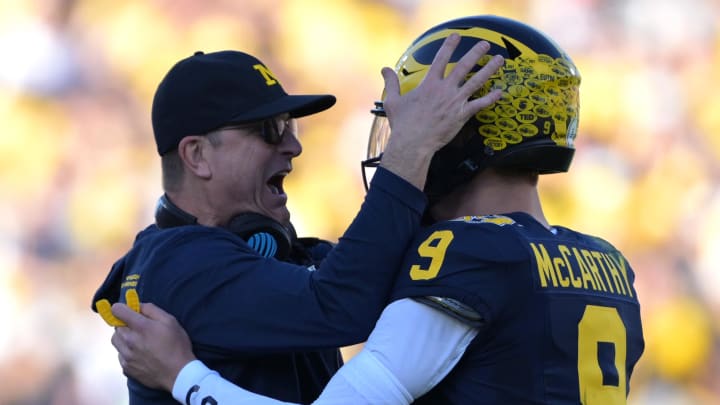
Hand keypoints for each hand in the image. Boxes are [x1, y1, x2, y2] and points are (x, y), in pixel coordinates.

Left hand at [111, 302, 195, 391]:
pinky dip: (126, 352)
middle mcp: (129, 340)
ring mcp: (126, 356)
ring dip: (123, 337)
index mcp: (140, 327)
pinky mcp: (126, 368)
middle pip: (115, 326)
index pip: (117, 310)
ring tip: (137, 341)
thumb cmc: (177, 345)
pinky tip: (139, 354)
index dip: (122, 308)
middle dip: (124, 323)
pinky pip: (120, 355)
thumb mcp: (170, 321)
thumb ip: (151, 310)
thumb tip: (137, 305)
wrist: (178, 374)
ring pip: (115, 341)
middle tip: (138, 327)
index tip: (128, 310)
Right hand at [379, 33, 503, 189]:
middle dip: (476, 53)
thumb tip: (384, 69)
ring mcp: (455, 102)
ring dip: (489, 70)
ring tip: (499, 60)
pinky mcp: (462, 115)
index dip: (449, 46)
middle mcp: (444, 89)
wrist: (413, 143)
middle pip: (464, 66)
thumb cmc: (402, 124)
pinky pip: (480, 104)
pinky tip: (500, 92)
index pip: (441, 59)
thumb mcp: (392, 101)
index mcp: (429, 84)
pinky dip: (490, 98)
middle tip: (485, 45)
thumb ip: (391, 83)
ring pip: (476, 81)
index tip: (456, 36)